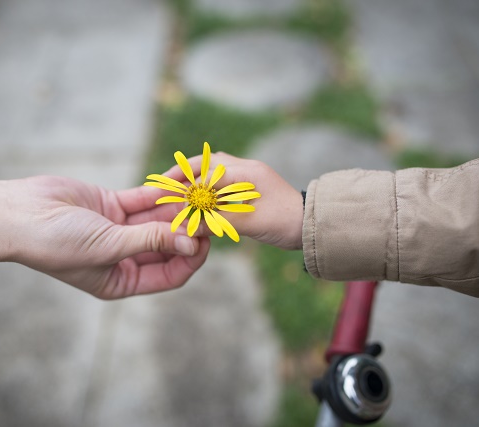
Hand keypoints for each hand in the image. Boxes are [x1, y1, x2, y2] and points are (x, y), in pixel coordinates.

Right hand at [7, 176, 209, 298]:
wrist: (20, 214)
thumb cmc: (58, 243)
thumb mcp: (109, 247)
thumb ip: (151, 242)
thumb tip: (192, 244)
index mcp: (122, 280)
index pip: (170, 275)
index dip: (191, 259)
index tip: (206, 240)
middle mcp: (123, 257)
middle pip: (167, 246)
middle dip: (187, 231)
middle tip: (207, 214)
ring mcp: (119, 230)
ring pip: (158, 221)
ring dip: (176, 210)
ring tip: (197, 196)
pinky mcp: (111, 206)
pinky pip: (143, 201)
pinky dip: (159, 193)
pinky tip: (177, 184)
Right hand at [132, 152, 303, 249]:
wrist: (313, 225)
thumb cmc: (285, 222)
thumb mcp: (248, 223)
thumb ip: (217, 221)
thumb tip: (188, 226)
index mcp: (246, 172)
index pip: (206, 172)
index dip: (184, 183)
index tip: (166, 193)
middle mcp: (246, 168)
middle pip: (207, 162)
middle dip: (185, 172)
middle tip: (165, 184)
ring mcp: (250, 175)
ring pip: (215, 169)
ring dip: (196, 177)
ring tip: (179, 191)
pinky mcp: (251, 185)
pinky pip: (223, 180)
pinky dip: (208, 186)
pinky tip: (199, 199)